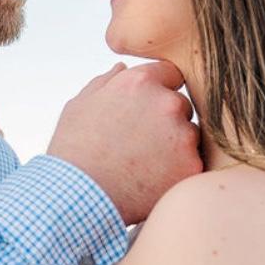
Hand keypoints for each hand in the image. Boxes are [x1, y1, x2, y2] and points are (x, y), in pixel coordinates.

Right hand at [46, 62, 202, 223]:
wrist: (76, 196)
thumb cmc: (73, 151)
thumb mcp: (80, 106)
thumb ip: (106, 82)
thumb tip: (122, 68)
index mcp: (140, 82)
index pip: (170, 73)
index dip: (158, 92)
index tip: (144, 112)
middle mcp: (166, 102)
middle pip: (181, 106)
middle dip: (166, 121)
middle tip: (139, 145)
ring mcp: (182, 134)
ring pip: (189, 136)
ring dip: (174, 147)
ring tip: (142, 166)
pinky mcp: (191, 165)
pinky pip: (192, 164)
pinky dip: (177, 173)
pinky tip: (152, 182)